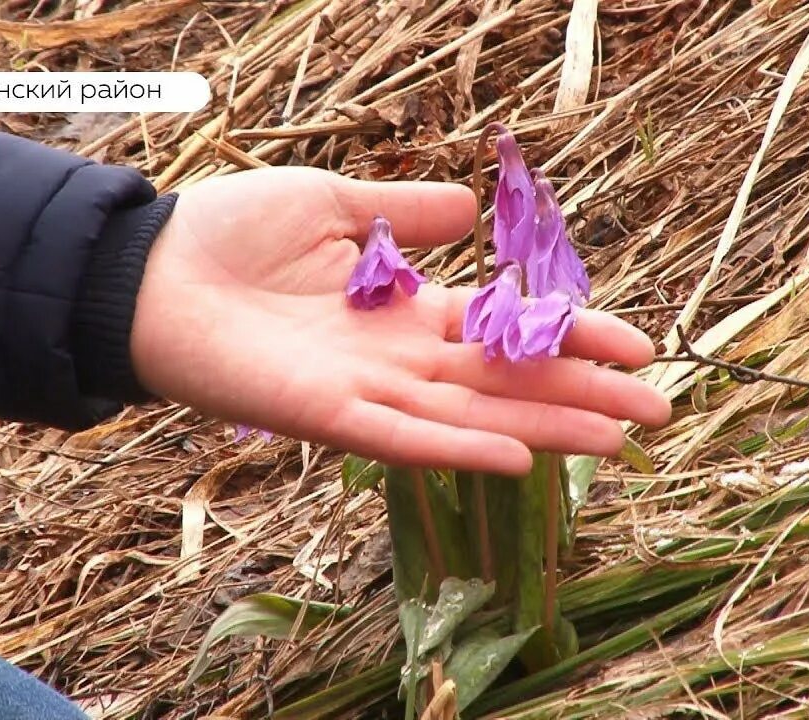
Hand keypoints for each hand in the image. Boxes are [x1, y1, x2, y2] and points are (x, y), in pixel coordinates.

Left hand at [129, 166, 670, 474]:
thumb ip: (406, 213)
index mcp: (407, 310)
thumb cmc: (230, 234)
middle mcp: (401, 359)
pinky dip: (463, 451)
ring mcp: (370, 392)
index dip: (571, 336)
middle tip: (659, 408)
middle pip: (509, 380)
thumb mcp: (333, 201)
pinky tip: (521, 458)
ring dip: (547, 427)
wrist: (149, 271)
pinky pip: (407, 439)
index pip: (507, 329)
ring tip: (621, 437)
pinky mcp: (329, 416)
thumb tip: (470, 207)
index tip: (637, 342)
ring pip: (476, 414)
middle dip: (584, 394)